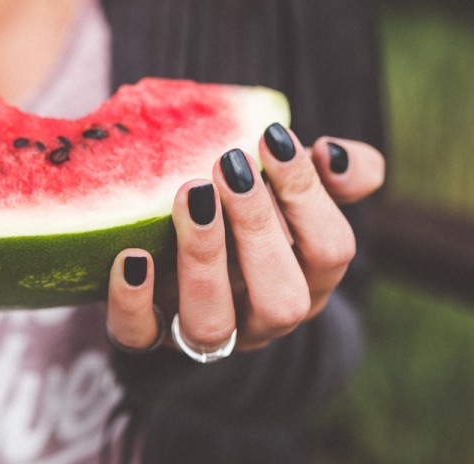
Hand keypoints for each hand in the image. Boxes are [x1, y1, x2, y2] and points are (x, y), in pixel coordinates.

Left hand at [106, 126, 384, 353]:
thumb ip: (342, 169)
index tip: (272, 138)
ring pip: (212, 325)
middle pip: (281, 301)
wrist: (184, 246)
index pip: (330, 251)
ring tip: (191, 195)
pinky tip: (132, 255)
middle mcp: (262, 318)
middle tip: (229, 166)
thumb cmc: (252, 208)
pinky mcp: (147, 334)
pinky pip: (138, 336)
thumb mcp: (297, 186)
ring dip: (203, 259)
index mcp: (308, 280)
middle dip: (258, 230)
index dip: (307, 196)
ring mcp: (205, 332)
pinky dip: (131, 301)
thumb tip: (331, 154)